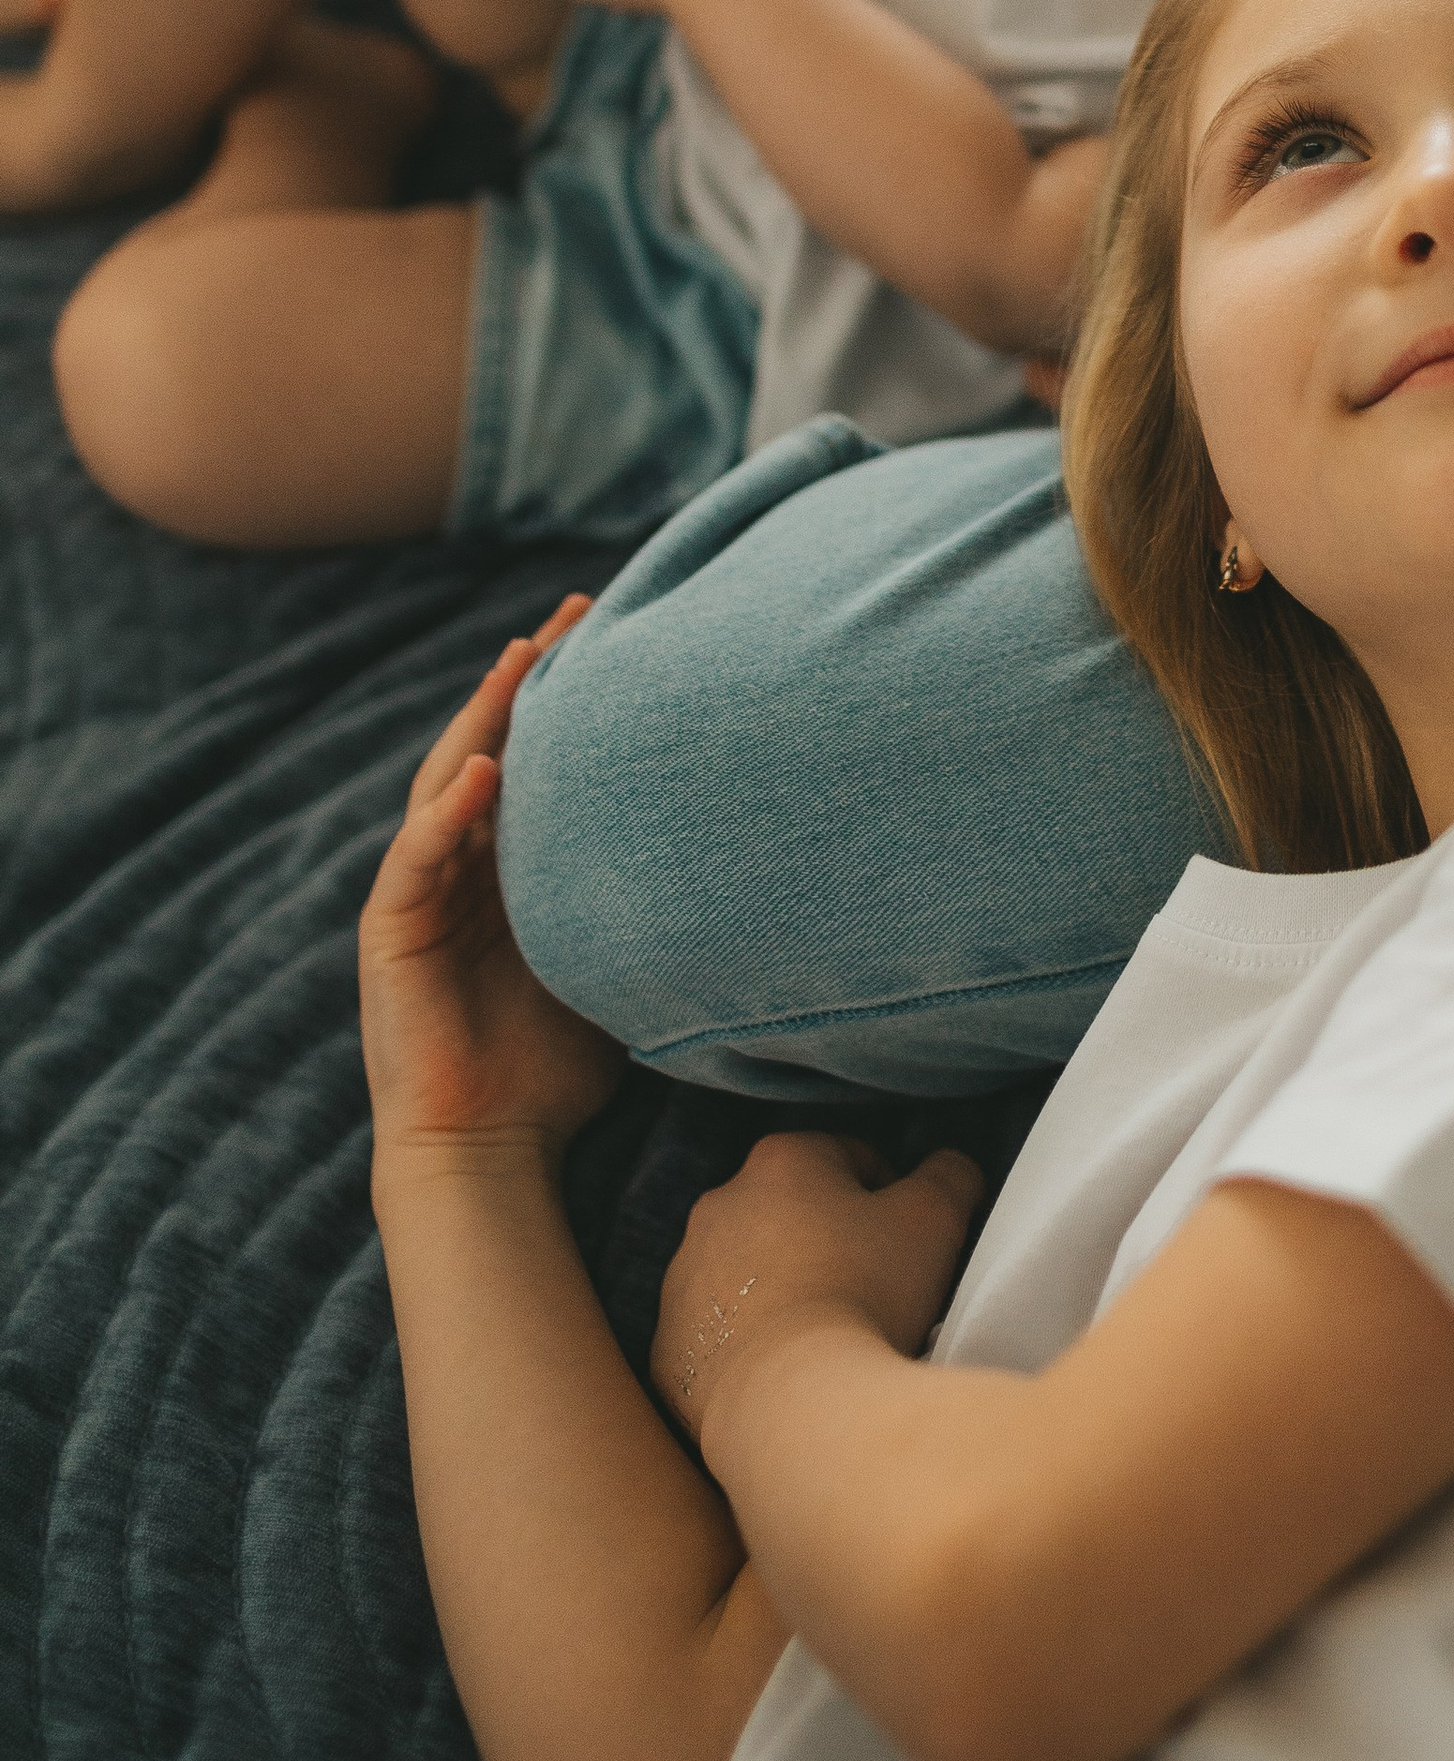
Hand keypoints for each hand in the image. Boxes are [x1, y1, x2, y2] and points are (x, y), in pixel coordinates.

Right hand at [360, 602, 623, 1163]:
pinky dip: (447, 813)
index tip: (616, 630)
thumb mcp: (615, 962)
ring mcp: (421, 894)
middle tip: (574, 611)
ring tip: (519, 661)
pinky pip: (415, 858)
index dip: (565, 697)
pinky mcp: (391, 932)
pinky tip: (482, 774)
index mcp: (509, 869)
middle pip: (489, 747)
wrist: (493, 1149)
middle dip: (525, 678)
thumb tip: (753, 860)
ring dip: (481, 721)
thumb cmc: (560, 1068)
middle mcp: (461, 867)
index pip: (536, 760)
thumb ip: (646, 906)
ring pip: (446, 784)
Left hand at [652, 1134, 983, 1452]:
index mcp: (781, 1161)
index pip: (851, 1158)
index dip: (892, 1198)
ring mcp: (684, 1276)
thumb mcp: (936, 1218)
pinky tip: (790, 1370)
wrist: (791, 1399)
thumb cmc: (866, 1294)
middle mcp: (719, 1205)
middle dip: (833, 1242)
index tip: (910, 1245)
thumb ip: (950, 1175)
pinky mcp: (668, 1344)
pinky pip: (721, 1334)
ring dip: (789, 1289)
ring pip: (752, 1272)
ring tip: (832, 1334)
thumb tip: (949, 1167)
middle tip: (876, 1291)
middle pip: (795, 1213)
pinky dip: (753, 1344)